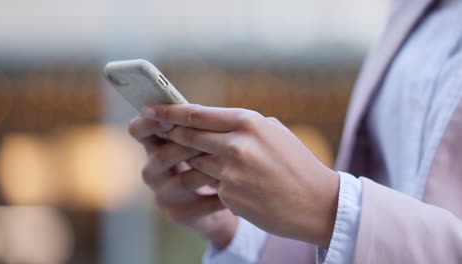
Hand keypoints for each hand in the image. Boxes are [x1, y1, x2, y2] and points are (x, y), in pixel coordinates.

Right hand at [128, 110, 237, 248]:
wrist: (222, 200)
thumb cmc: (209, 161)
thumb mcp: (199, 140)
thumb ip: (193, 127)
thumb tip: (198, 109)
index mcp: (154, 145)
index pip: (138, 130)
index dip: (148, 122)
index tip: (167, 117)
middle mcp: (152, 171)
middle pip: (163, 154)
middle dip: (190, 144)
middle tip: (215, 137)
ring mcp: (163, 194)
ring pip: (185, 178)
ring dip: (210, 168)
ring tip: (232, 160)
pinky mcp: (179, 214)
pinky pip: (202, 201)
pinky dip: (222, 192)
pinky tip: (238, 184)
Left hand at [146, 104, 339, 247]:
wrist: (317, 202)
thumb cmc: (296, 163)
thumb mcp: (273, 132)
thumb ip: (241, 125)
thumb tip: (210, 121)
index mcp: (248, 123)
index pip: (197, 114)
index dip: (169, 112)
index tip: (151, 109)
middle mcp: (236, 145)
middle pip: (188, 136)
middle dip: (172, 133)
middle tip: (158, 129)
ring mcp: (230, 172)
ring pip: (195, 161)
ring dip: (199, 160)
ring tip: (222, 161)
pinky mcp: (229, 195)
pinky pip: (211, 184)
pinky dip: (217, 182)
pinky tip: (241, 184)